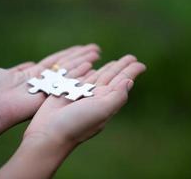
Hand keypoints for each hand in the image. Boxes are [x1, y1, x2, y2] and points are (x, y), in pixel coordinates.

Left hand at [0, 44, 99, 127]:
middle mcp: (45, 80)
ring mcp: (49, 86)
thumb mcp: (2, 73)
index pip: (55, 61)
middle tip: (96, 50)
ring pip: (69, 70)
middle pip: (66, 64)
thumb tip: (30, 64)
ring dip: (83, 61)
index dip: (69, 54)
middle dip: (81, 56)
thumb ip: (19, 69)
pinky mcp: (50, 94)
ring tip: (97, 53)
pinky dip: (78, 73)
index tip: (82, 48)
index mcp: (34, 74)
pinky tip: (90, 65)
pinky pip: (66, 81)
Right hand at [24, 55, 145, 145]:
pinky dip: (85, 70)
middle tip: (131, 58)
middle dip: (121, 67)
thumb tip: (129, 81)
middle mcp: (95, 97)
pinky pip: (79, 77)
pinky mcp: (66, 91)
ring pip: (97, 77)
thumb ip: (117, 96)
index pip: (121, 82)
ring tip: (114, 62)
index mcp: (106, 101)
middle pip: (111, 77)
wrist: (49, 132)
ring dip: (106, 68)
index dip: (131, 72)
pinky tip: (91, 67)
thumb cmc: (76, 124)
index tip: (141, 64)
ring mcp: (80, 94)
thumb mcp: (102, 110)